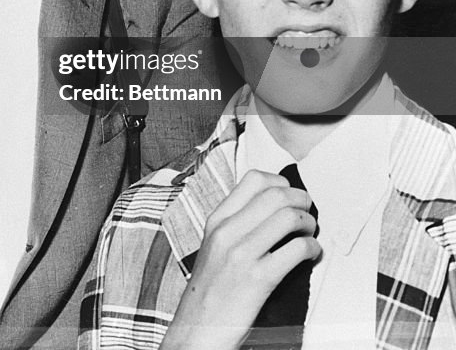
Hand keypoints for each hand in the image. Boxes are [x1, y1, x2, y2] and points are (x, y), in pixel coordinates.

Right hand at [159, 169, 320, 349]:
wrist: (197, 329)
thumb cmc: (210, 291)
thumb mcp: (214, 247)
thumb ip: (236, 225)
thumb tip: (272, 208)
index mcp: (216, 220)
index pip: (253, 179)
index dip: (281, 183)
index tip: (290, 196)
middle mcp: (226, 232)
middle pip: (276, 194)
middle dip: (302, 201)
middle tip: (309, 213)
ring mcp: (241, 254)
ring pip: (288, 217)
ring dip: (309, 223)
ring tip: (310, 234)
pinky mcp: (258, 279)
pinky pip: (296, 249)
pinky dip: (312, 248)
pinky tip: (311, 255)